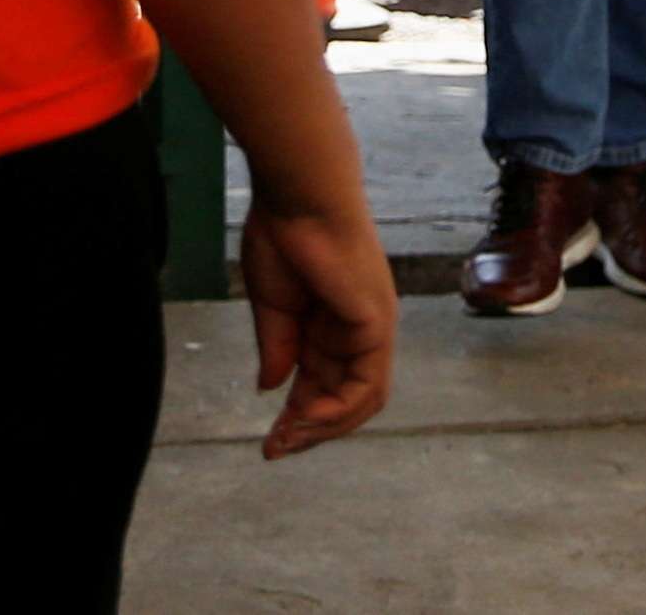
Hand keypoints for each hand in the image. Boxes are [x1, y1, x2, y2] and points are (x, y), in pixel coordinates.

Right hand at [241, 193, 397, 457]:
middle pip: (344, 397)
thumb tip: (271, 388)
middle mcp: (360, 330)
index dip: (298, 414)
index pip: (323, 382)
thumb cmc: (285, 237)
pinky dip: (340, 411)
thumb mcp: (274, 306)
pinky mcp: (376, 324)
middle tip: (275, 449)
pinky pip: (367, 384)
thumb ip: (278, 348)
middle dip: (310, 429)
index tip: (269, 440)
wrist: (298, 197)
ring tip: (288, 440)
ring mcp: (373, 327)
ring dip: (325, 427)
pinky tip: (306, 419)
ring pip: (362, 399)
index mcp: (333, 323)